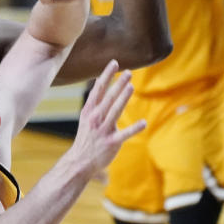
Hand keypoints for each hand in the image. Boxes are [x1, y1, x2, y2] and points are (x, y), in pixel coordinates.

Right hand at [67, 60, 144, 175]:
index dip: (106, 76)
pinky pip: (124, 134)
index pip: (98, 89)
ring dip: (122, 98)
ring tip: (130, 87)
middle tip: (128, 72)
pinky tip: (143, 122)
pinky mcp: (111, 142)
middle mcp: (95, 118)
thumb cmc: (87, 137)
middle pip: (108, 98)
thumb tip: (99, 81)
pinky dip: (134, 128)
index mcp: (89, 111)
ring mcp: (103, 130)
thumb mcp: (87, 117)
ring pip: (114, 111)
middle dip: (117, 84)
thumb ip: (95, 100)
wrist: (80, 160)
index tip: (114, 63)